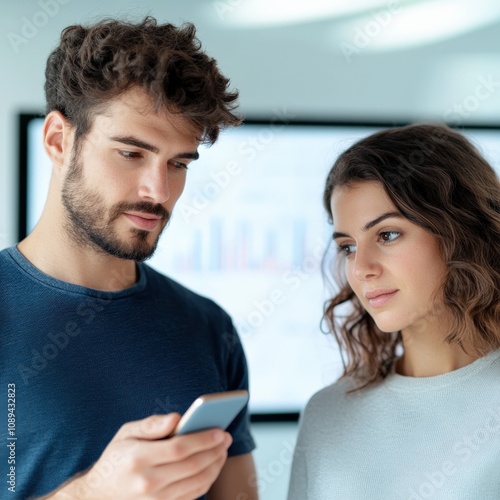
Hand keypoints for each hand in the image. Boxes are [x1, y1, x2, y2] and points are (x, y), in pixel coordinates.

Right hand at [59, 413, 232, 499]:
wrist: (98, 494)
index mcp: (138, 459)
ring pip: (196, 483)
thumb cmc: (117, 457)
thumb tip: (177, 417)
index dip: (203, 439)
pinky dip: (206, 481)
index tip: (220, 430)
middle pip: (192, 466)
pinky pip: (192, 495)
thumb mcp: (126, 433)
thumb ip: (152, 425)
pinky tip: (212, 466)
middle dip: (215, 451)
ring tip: (222, 450)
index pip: (180, 448)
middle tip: (227, 438)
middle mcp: (148, 483)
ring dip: (215, 466)